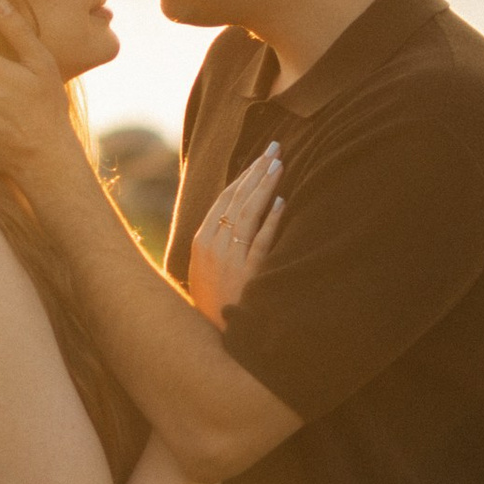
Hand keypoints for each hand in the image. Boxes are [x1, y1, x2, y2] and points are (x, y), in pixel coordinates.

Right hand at [186, 147, 283, 328]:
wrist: (212, 334)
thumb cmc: (212, 301)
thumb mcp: (205, 267)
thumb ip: (218, 240)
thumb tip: (237, 214)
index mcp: (201, 239)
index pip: (224, 199)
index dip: (243, 177)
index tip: (259, 159)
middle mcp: (213, 244)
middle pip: (237, 199)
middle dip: (256, 171)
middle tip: (274, 148)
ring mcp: (230, 257)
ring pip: (248, 213)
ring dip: (265, 187)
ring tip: (279, 165)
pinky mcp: (246, 272)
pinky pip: (260, 241)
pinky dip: (271, 220)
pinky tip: (282, 203)